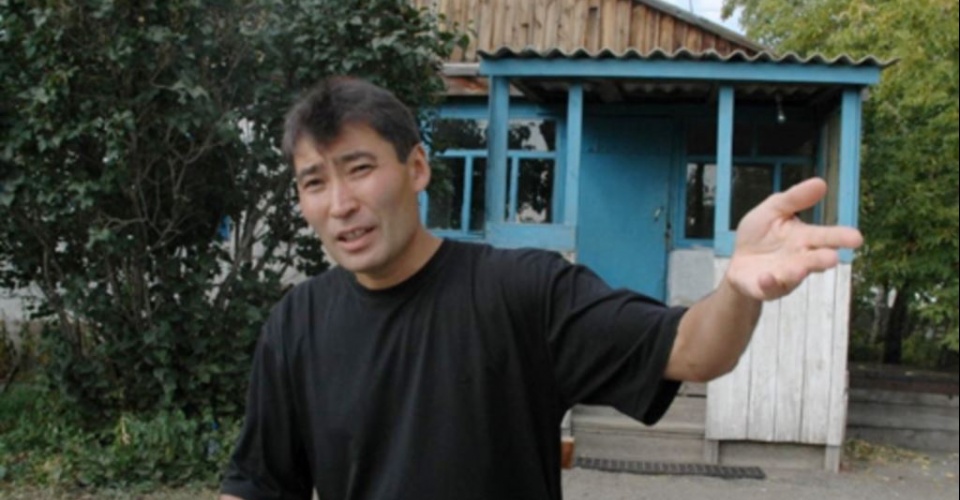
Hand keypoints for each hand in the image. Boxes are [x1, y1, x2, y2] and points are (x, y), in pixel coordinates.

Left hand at [725, 178, 862, 300]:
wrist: (738, 260)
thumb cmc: (761, 234)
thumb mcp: (773, 209)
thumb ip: (795, 199)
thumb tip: (821, 182)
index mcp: (805, 238)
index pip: (826, 237)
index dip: (841, 237)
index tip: (857, 238)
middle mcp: (800, 259)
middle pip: (815, 259)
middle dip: (823, 259)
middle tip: (833, 258)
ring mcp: (784, 276)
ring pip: (794, 275)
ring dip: (797, 272)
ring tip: (800, 268)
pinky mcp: (766, 288)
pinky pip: (768, 287)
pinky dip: (768, 283)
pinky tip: (766, 277)